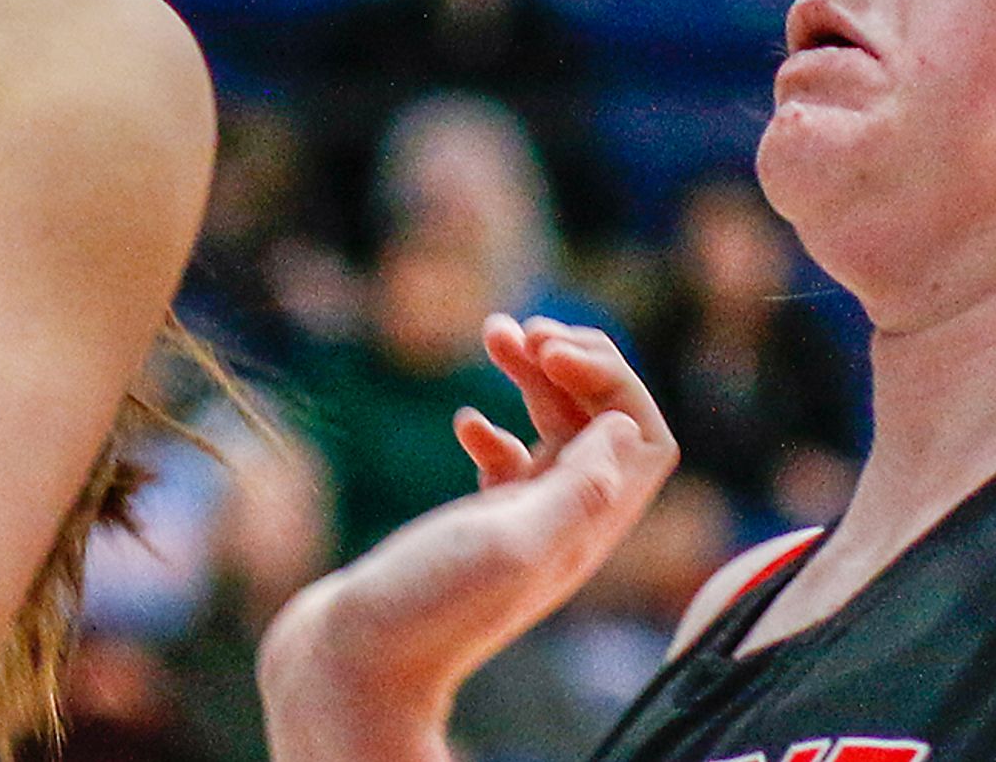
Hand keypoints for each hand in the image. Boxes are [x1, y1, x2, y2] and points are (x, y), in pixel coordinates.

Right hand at [259, 316, 677, 761]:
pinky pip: (509, 460)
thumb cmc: (426, 610)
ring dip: (533, 375)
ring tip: (493, 333)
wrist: (351, 663)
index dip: (612, 381)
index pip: (644, 438)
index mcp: (586, 528)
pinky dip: (494, 423)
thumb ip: (574, 492)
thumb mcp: (509, 546)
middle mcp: (565, 524)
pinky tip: (463, 420)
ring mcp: (522, 523)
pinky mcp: (479, 526)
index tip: (549, 355)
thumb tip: (626, 429)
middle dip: (574, 363)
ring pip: (555, 430)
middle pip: (606, 423)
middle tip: (522, 332)